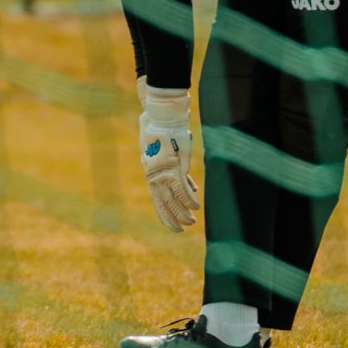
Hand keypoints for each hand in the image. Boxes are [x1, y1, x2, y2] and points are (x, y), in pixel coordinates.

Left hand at [136, 77, 198, 231]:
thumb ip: (173, 168)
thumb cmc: (160, 131)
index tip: (169, 225)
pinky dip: (189, 198)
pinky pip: (182, 188)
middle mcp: (155, 176)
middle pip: (164, 203)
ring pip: (172, 199)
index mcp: (151, 175)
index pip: (157, 200)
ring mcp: (164, 172)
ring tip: (191, 222)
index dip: (163, 214)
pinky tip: (195, 207)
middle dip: (173, 218)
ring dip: (182, 212)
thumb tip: (186, 181)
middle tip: (181, 230)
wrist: (159, 118)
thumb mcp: (162, 152)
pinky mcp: (174, 166)